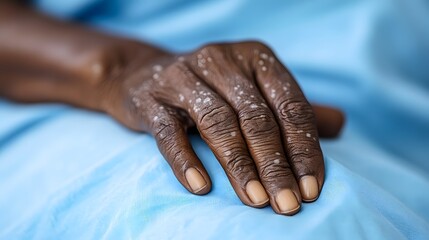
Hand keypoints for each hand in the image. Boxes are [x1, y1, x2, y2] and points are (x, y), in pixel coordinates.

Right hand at [101, 41, 343, 214]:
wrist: (144, 75)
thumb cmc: (212, 89)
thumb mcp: (254, 90)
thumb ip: (293, 108)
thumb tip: (341, 125)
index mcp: (255, 58)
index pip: (289, 106)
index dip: (304, 149)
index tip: (312, 189)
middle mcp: (222, 60)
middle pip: (257, 118)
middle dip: (276, 166)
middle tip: (287, 205)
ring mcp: (184, 77)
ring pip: (218, 124)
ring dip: (240, 167)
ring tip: (256, 202)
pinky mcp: (152, 98)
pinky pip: (171, 132)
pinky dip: (186, 161)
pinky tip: (201, 188)